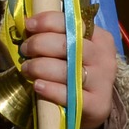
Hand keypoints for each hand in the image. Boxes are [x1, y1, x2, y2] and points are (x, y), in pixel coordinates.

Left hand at [18, 13, 115, 128]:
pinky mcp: (97, 105)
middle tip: (25, 50)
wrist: (96, 107)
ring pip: (66, 70)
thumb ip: (59, 37)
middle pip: (68, 45)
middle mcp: (103, 58)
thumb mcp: (76, 50)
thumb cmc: (79, 72)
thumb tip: (29, 25)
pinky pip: (69, 94)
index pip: (73, 22)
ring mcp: (102, 82)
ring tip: (26, 69)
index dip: (47, 21)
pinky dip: (50, 89)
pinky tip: (38, 86)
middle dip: (39, 44)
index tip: (28, 25)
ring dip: (39, 67)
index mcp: (100, 38)